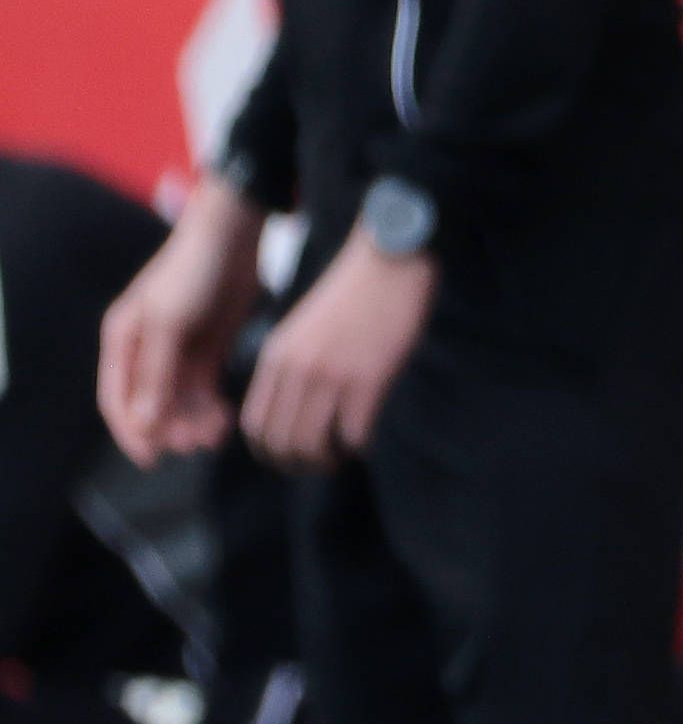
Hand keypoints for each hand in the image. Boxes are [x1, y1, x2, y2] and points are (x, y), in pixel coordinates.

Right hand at [99, 178, 267, 464]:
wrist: (235, 235)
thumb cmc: (192, 272)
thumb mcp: (169, 323)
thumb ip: (157, 374)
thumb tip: (145, 424)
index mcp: (122, 342)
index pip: (117, 400)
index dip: (131, 432)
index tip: (151, 459)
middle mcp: (145, 351)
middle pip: (151, 405)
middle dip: (171, 429)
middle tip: (197, 444)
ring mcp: (177, 351)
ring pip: (179, 401)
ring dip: (193, 421)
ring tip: (217, 433)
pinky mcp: (208, 349)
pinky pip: (203, 389)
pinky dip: (210, 407)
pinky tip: (224, 417)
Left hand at [240, 237, 434, 470]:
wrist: (387, 259)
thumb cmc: (352, 294)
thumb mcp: (303, 329)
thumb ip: (292, 366)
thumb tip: (296, 411)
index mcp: (276, 358)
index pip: (255, 426)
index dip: (270, 452)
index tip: (292, 456)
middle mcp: (296, 371)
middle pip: (280, 443)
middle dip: (298, 464)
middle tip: (320, 464)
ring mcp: (331, 375)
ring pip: (312, 445)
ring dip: (326, 460)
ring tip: (341, 456)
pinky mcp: (368, 378)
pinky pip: (354, 433)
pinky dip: (358, 445)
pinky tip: (366, 437)